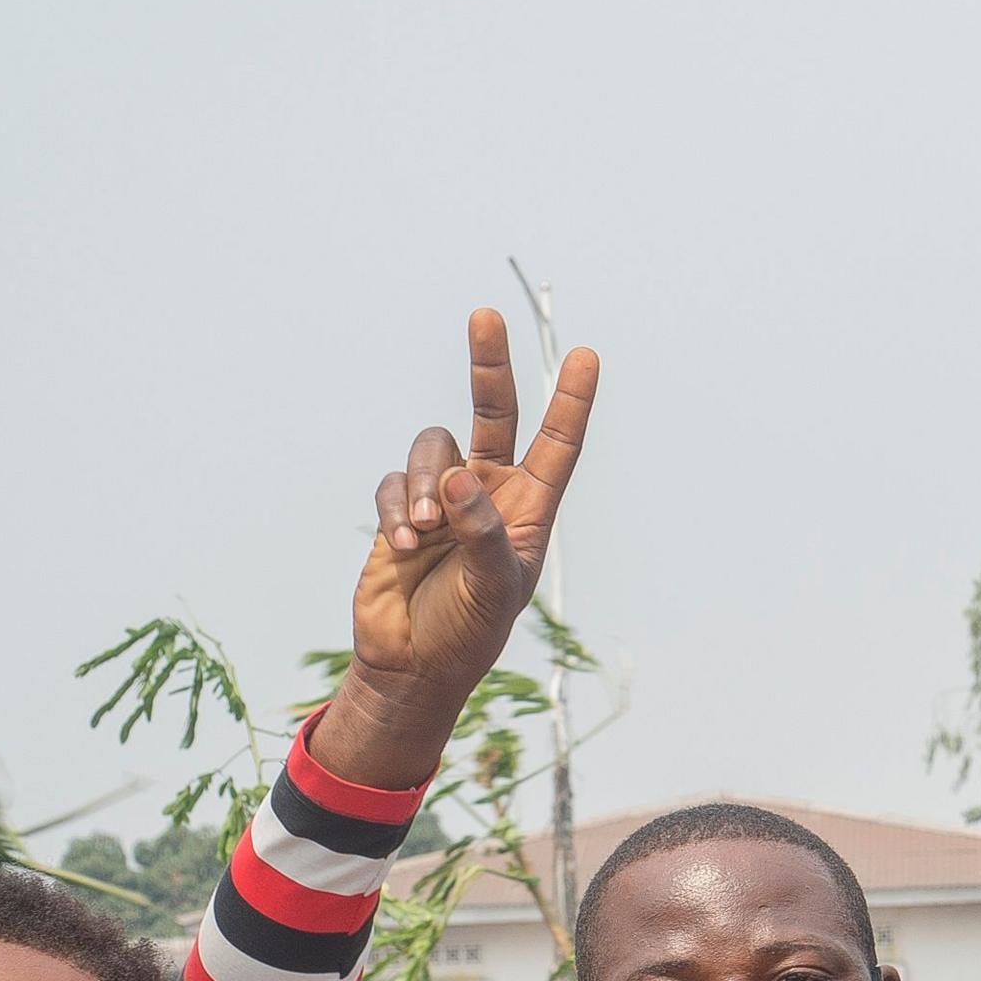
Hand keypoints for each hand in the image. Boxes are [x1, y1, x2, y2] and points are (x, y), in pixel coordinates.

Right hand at [322, 311, 597, 778]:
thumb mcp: (493, 586)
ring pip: (433, 449)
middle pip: (492, 412)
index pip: (557, 443)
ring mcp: (442, 497)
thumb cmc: (469, 632)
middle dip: (489, 365)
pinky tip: (403, 546)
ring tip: (424, 529)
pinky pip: (394, 483)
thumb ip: (482, 531)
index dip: (571, 400)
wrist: (413, 666)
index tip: (586, 355)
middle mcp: (488, 491)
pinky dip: (395, 508)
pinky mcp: (398, 511)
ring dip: (425, 482)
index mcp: (529, 507)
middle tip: (485, 314)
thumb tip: (461, 476)